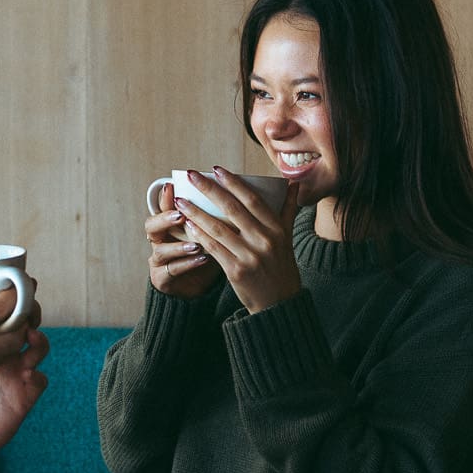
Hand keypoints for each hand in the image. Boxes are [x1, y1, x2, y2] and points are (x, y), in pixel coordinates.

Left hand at [0, 287, 48, 466]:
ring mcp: (12, 375)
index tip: (11, 279)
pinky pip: (38, 383)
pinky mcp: (19, 399)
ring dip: (38, 339)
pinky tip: (30, 370)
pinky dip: (38, 374)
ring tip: (31, 335)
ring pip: (37, 349)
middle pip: (26, 323)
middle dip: (31, 310)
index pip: (1, 308)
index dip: (10, 294)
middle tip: (26, 305)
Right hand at [147, 181, 222, 299]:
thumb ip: (215, 215)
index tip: (173, 187)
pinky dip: (187, 264)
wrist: (205, 287)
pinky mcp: (162, 279)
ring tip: (196, 244)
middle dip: (164, 219)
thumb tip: (233, 192)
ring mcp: (159, 261)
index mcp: (169, 225)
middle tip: (180, 215)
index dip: (165, 197)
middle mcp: (160, 240)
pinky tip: (202, 259)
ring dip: (179, 246)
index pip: (162, 207)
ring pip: (160, 250)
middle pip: (151, 226)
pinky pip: (171, 270)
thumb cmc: (210, 253)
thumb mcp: (214, 231)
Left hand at [174, 167, 301, 314]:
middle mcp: (265, 240)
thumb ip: (287, 210)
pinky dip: (199, 235)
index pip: (253, 199)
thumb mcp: (288, 238)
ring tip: (180, 200)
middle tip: (192, 175)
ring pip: (218, 227)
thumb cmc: (281, 267)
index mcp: (277, 229)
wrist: (279, 304)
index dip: (233, 182)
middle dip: (209, 189)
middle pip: (232, 208)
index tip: (216, 169)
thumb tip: (292, 184)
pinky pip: (213, 248)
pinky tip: (188, 225)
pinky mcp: (236, 271)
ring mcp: (250, 256)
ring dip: (196, 212)